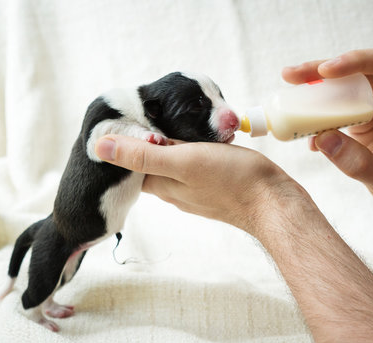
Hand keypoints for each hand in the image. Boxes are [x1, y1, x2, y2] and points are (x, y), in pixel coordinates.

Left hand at [94, 136, 298, 235]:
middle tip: (148, 112)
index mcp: (161, 185)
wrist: (273, 201)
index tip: (122, 119)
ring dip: (169, 143)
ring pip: (172, 163)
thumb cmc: (231, 180)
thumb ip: (143, 155)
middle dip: (144, 141)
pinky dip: (189, 148)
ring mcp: (195, 189)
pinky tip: (199, 137)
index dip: (122, 143)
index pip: (129, 164)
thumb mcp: (183, 161)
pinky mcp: (213, 183)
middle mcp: (174, 190)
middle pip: (149, 163)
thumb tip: (99, 147)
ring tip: (172, 120)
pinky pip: (192, 164)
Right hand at [282, 48, 372, 213]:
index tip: (325, 71)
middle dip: (323, 70)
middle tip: (291, 75)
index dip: (357, 61)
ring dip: (317, 86)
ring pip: (346, 82)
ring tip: (290, 88)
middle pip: (360, 68)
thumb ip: (355, 161)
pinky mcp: (365, 112)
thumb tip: (321, 139)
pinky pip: (339, 103)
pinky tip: (306, 129)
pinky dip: (319, 111)